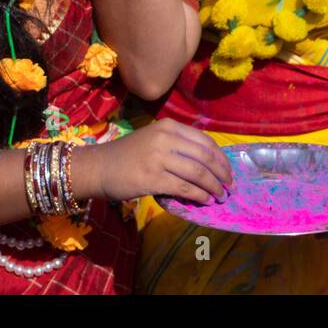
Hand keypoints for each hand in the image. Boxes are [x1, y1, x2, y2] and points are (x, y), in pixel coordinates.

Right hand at [91, 118, 232, 204]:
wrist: (98, 167)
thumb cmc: (128, 155)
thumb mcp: (154, 139)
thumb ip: (178, 146)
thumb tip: (209, 164)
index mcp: (169, 126)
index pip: (205, 141)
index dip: (221, 158)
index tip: (228, 171)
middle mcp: (166, 138)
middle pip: (205, 156)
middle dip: (221, 173)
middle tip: (228, 186)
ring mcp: (159, 157)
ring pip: (198, 173)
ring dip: (213, 186)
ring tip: (219, 196)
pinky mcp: (152, 178)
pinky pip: (184, 187)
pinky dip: (199, 195)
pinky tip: (204, 201)